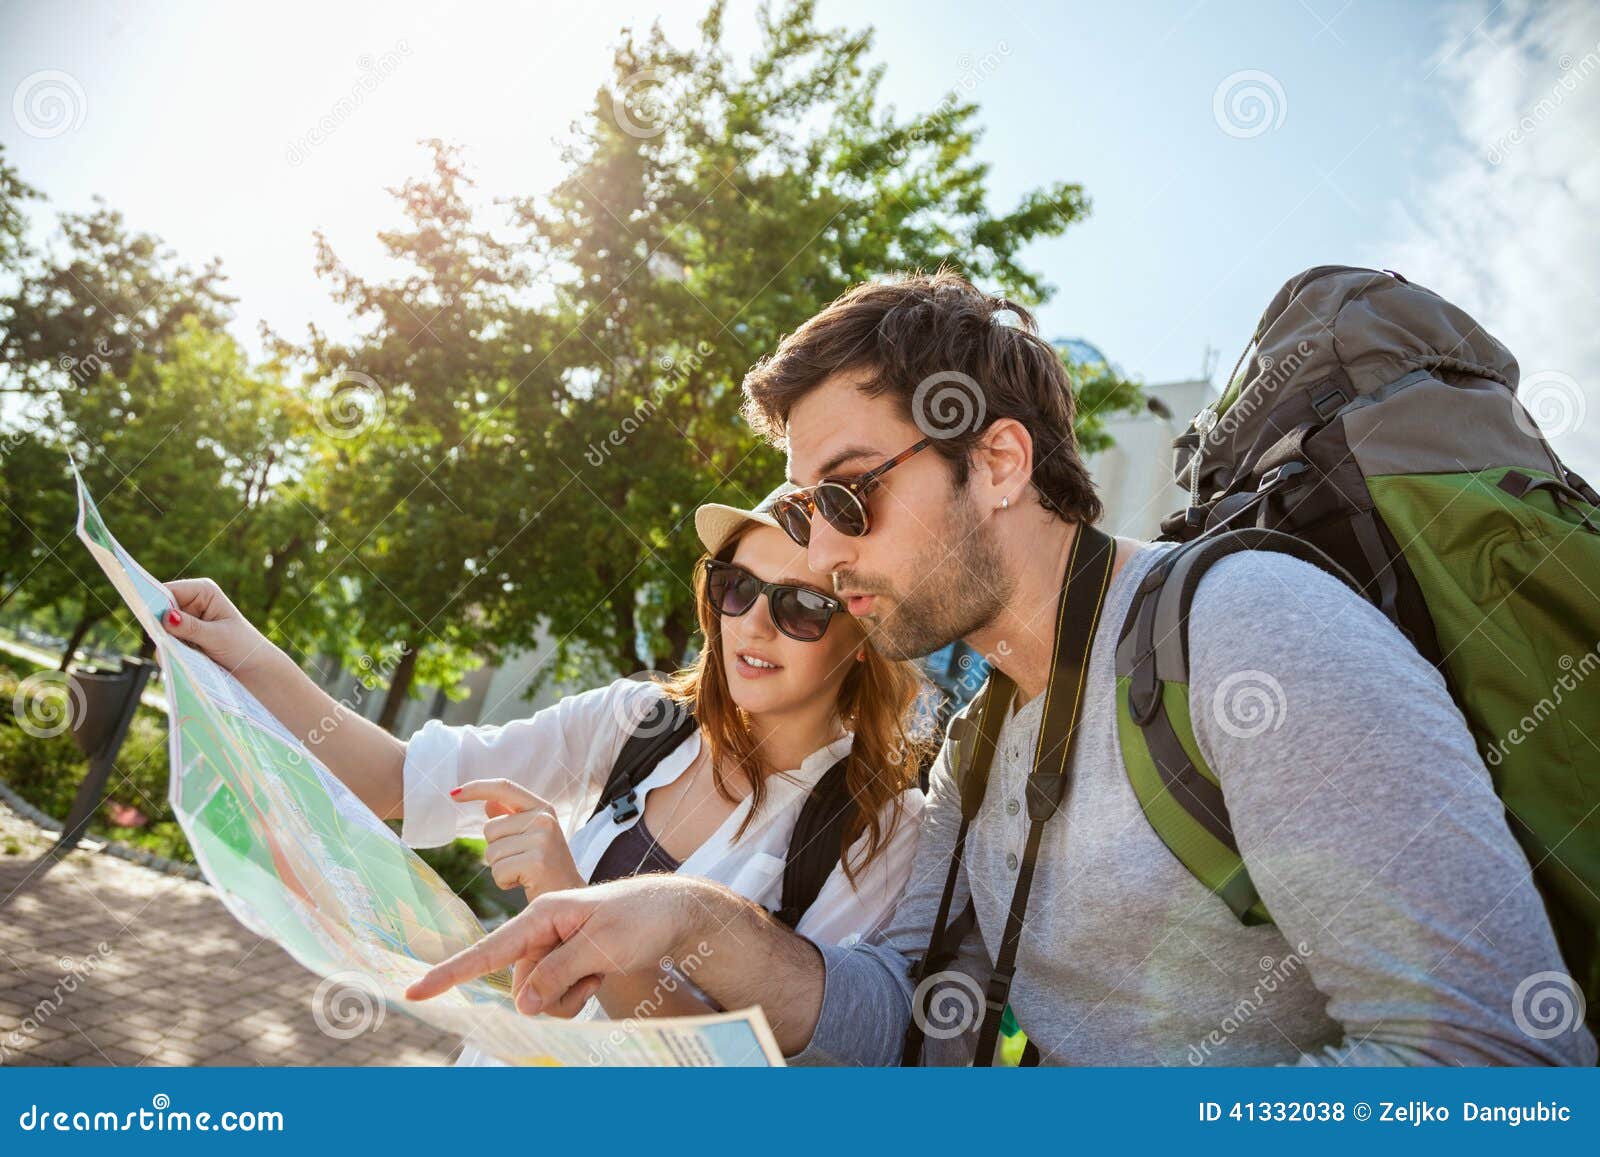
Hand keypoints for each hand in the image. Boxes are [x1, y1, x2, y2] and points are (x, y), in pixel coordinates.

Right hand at [160, 578, 275, 677]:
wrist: (253, 669)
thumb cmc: (243, 646)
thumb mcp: (217, 636)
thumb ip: (191, 627)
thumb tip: (166, 617)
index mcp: (202, 591)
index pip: (168, 591)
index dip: (154, 603)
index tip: (147, 618)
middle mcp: (190, 602)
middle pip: (160, 611)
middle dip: (160, 628)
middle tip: (166, 644)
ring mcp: (184, 621)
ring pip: (160, 631)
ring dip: (166, 644)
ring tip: (182, 656)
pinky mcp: (182, 638)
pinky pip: (165, 644)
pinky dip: (170, 654)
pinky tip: (181, 662)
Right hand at [405, 875, 707, 1017]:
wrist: (675, 912)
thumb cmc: (641, 918)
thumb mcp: (601, 946)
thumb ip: (556, 974)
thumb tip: (520, 1004)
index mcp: (543, 914)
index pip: (489, 949)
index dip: (451, 972)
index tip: (414, 991)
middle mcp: (542, 931)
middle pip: (521, 985)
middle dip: (555, 994)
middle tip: (594, 974)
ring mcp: (554, 947)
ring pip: (539, 996)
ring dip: (570, 996)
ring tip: (602, 970)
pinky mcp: (566, 961)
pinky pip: (556, 996)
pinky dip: (579, 994)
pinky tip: (601, 974)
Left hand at [453, 779, 582, 902]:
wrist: (568, 895)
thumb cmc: (546, 865)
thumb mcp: (531, 835)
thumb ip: (510, 817)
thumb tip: (487, 802)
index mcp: (542, 808)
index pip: (504, 787)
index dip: (477, 788)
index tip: (454, 794)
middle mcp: (544, 819)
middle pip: (490, 828)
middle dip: (496, 849)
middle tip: (521, 860)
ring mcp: (542, 840)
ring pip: (491, 852)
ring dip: (500, 868)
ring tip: (524, 872)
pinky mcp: (536, 863)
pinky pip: (498, 871)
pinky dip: (504, 882)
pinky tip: (524, 883)